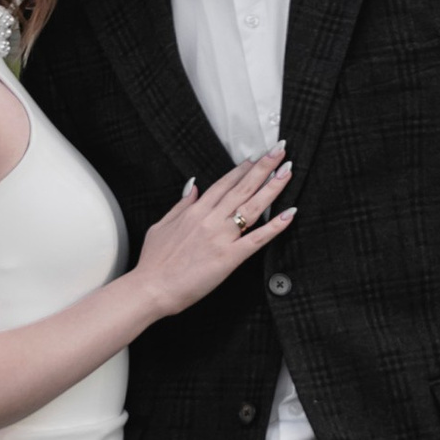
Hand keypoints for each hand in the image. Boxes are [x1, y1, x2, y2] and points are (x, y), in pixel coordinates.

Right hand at [134, 149, 294, 319]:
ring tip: (287, 171)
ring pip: (252, 207)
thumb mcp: (162, 225)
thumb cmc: (154, 262)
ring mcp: (221, 237)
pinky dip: (274, 226)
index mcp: (194, 211)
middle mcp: (210, 219)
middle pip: (242, 188)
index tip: (257, 156)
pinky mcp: (229, 257)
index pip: (224, 183)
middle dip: (264, 167)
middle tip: (280, 151)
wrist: (150, 288)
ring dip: (272, 187)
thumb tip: (193, 186)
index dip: (242, 168)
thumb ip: (180, 205)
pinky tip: (289, 214)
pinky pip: (257, 239)